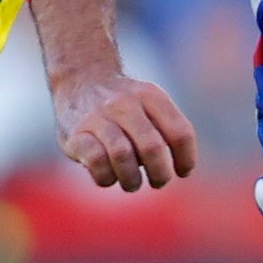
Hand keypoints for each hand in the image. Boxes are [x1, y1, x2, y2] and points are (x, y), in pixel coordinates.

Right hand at [29, 0, 195, 188]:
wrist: (80, 78)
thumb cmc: (124, 105)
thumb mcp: (150, 104)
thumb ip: (168, 129)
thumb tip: (182, 169)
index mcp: (151, 96)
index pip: (180, 133)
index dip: (186, 159)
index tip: (182, 172)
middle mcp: (125, 103)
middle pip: (152, 147)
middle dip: (160, 174)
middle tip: (159, 182)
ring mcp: (98, 116)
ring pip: (122, 155)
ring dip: (132, 180)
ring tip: (132, 183)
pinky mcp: (76, 133)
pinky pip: (96, 162)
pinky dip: (106, 177)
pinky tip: (109, 176)